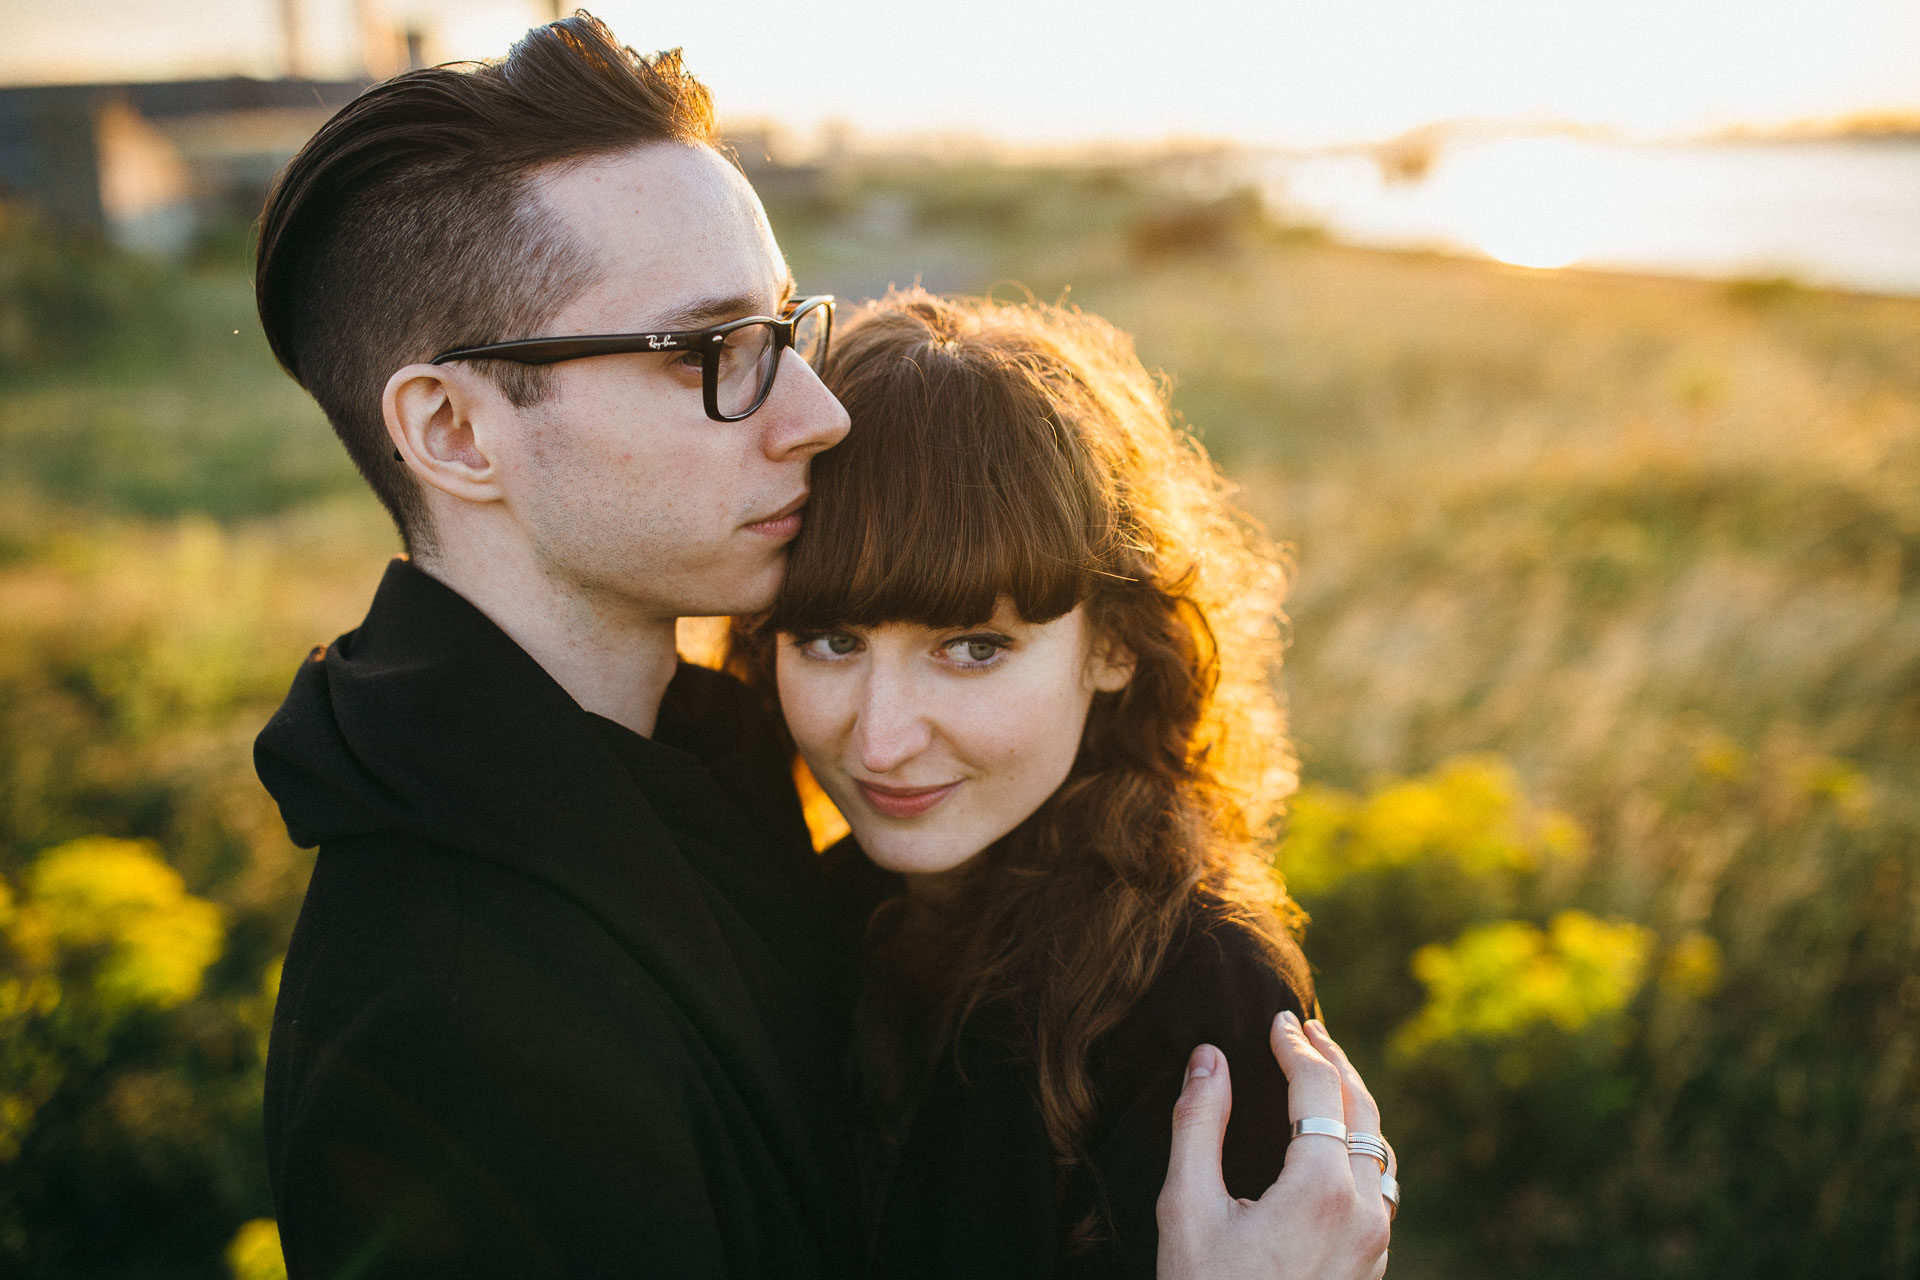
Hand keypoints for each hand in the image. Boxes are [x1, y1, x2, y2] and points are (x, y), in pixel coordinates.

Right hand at [1156, 1012, 1393, 1279]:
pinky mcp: (1372, 1265)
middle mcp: (1363, 1210)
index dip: (1298, 1046)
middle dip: (1334, 1062)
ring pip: (1381, 1150)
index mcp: (1320, 1189)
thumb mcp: (1187, 1209)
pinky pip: (1379, 1186)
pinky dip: (1359, 1145)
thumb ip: (1199, 1125)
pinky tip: (1331, 1144)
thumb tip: (1209, 1057)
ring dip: (1354, 1103)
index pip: (1320, 1089)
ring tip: (1325, 1075)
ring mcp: (1375, 1242)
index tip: (1278, 1019)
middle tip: (1307, 1031)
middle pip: (1364, 1110)